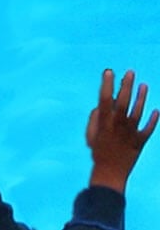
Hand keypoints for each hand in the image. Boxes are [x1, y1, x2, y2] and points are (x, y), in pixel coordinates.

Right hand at [86, 68, 158, 193]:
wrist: (110, 173)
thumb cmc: (98, 151)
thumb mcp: (91, 133)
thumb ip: (95, 117)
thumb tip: (102, 105)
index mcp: (104, 122)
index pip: (105, 99)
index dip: (107, 84)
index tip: (109, 71)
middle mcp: (117, 126)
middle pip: (123, 102)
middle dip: (126, 86)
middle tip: (130, 72)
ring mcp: (129, 134)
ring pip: (137, 112)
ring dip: (141, 98)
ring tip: (144, 85)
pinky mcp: (139, 143)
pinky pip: (148, 130)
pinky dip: (153, 120)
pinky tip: (157, 111)